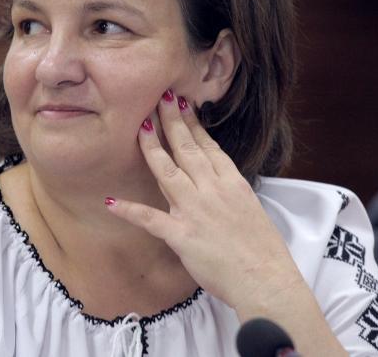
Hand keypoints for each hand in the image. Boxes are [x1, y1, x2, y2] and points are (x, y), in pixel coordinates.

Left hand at [105, 89, 303, 310]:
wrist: (266, 279)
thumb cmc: (263, 249)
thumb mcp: (250, 208)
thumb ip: (228, 190)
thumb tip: (214, 180)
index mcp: (231, 183)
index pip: (207, 146)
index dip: (192, 124)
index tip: (182, 105)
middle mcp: (211, 190)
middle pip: (186, 149)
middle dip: (171, 121)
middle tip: (158, 98)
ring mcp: (194, 210)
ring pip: (167, 171)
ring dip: (152, 147)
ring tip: (141, 125)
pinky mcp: (181, 235)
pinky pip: (150, 219)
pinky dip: (130, 210)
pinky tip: (112, 201)